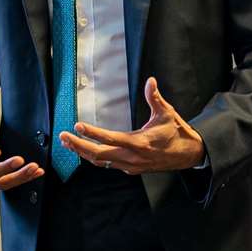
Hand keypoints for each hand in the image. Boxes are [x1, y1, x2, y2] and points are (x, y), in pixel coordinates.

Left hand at [58, 77, 204, 174]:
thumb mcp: (167, 113)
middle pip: (99, 154)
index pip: (111, 139)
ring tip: (67, 143)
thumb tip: (150, 81)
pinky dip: (93, 157)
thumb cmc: (176, 132)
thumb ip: (155, 98)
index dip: (93, 133)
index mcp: (140, 143)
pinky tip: (83, 150)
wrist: (188, 155)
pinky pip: (108, 164)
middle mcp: (133, 157)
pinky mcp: (131, 169)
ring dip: (82, 152)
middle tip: (63, 137)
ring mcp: (131, 165)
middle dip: (79, 146)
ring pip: (101, 162)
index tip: (78, 126)